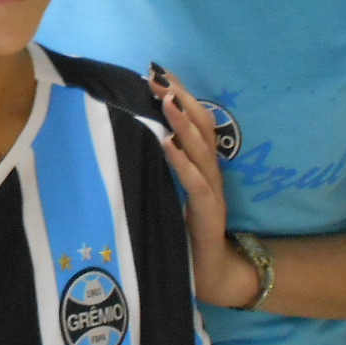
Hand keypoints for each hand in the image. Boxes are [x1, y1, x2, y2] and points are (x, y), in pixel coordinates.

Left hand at [147, 67, 256, 308]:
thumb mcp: (168, 190)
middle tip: (158, 76)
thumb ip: (160, 165)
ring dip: (182, 123)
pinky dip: (182, 162)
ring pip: (201, 149)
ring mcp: (212, 191)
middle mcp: (210, 172)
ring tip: (165, 100)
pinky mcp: (208, 213)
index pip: (195, 121)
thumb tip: (133, 135)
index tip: (158, 71)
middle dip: (180, 98)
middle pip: (202, 126)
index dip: (180, 95)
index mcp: (202, 165)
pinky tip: (167, 144)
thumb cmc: (185, 230)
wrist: (211, 273)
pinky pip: (196, 183)